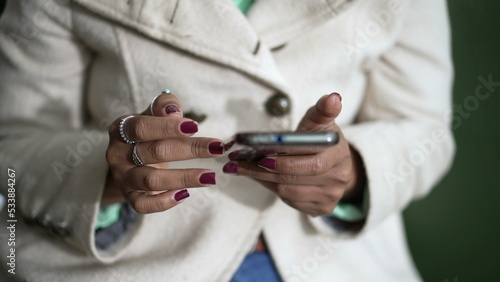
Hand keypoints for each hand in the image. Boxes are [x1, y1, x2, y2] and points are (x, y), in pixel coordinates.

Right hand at [103, 92, 224, 212]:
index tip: (195, 126)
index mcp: (121, 129)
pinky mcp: (130, 196)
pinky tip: (185, 194)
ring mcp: (123, 177)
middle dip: (189, 150)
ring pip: (151, 180)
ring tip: (210, 176)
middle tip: (217, 148)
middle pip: (154, 152)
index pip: (142, 127)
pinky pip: (143, 204)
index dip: (167, 127)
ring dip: (184, 178)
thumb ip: (164, 107)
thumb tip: (174, 111)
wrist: (129, 161)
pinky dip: (164, 202)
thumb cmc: (148, 133)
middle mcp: (117, 154)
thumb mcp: (153, 115)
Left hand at [223, 93, 365, 215]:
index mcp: (339, 154)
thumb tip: (333, 98)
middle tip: (236, 162)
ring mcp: (330, 196)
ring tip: (239, 168)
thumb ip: (323, 110)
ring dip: (261, 180)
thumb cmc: (321, 139)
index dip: (285, 162)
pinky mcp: (321, 208)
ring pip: (288, 191)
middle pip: (295, 178)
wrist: (336, 163)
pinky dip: (271, 188)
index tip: (261, 157)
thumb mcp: (321, 121)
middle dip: (262, 171)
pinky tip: (257, 177)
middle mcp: (338, 178)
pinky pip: (290, 200)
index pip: (311, 162)